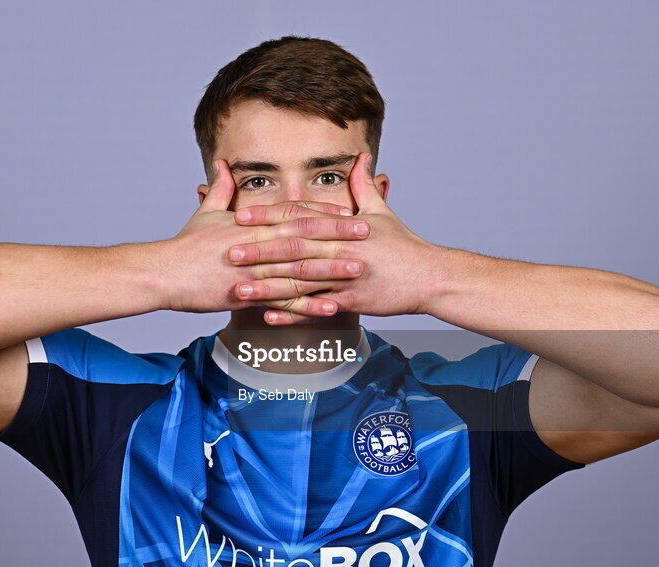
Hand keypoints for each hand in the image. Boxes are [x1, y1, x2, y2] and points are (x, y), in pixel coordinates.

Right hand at [158, 160, 371, 317]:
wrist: (163, 274)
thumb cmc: (184, 246)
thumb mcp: (205, 213)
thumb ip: (219, 190)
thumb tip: (221, 165)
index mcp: (251, 223)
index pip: (294, 213)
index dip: (323, 211)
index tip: (347, 210)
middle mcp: (257, 243)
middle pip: (305, 236)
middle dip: (338, 234)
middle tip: (367, 234)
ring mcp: (254, 269)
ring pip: (300, 268)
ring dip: (332, 269)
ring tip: (359, 270)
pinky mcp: (247, 295)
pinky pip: (285, 301)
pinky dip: (309, 305)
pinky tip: (332, 307)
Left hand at [227, 153, 443, 323]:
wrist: (429, 277)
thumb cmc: (404, 246)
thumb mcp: (382, 212)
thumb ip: (365, 186)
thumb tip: (362, 157)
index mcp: (343, 225)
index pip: (300, 217)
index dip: (268, 216)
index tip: (241, 217)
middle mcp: (341, 248)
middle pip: (293, 247)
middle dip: (259, 249)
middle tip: (228, 252)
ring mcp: (345, 275)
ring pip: (300, 280)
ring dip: (268, 286)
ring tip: (240, 289)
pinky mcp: (352, 301)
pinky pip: (316, 308)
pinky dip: (292, 313)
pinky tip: (268, 316)